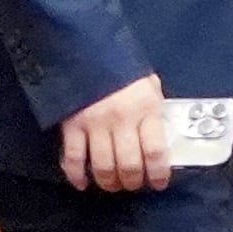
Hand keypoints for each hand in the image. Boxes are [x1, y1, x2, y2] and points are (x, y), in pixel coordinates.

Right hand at [60, 72, 169, 194]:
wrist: (86, 47)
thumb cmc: (121, 67)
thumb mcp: (148, 85)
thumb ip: (153, 111)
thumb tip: (160, 138)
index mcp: (145, 108)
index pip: (156, 152)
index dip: (158, 174)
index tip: (158, 183)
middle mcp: (121, 120)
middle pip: (129, 165)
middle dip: (132, 182)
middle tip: (133, 184)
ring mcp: (95, 124)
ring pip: (103, 166)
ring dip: (109, 182)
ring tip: (113, 184)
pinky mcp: (72, 125)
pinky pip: (73, 158)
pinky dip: (76, 175)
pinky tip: (82, 183)